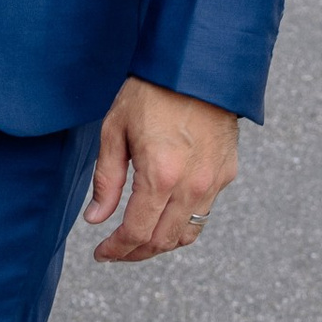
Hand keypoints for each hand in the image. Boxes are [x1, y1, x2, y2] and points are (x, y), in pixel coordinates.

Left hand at [85, 76, 237, 260]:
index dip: (117, 250)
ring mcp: (213, 182)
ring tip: (137, 239)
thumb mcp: (115, 131)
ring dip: (160, 243)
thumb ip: (106, 180)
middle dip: (135, 253)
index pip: (137, 232)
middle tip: (115, 252)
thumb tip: (95, 219)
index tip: (101, 254)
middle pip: (163, 241)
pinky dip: (181, 223)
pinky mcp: (226, 173)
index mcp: (160, 175)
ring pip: (187, 233)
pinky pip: (203, 212)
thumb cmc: (150, 93)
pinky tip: (163, 214)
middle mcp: (192, 185)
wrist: (196, 67)